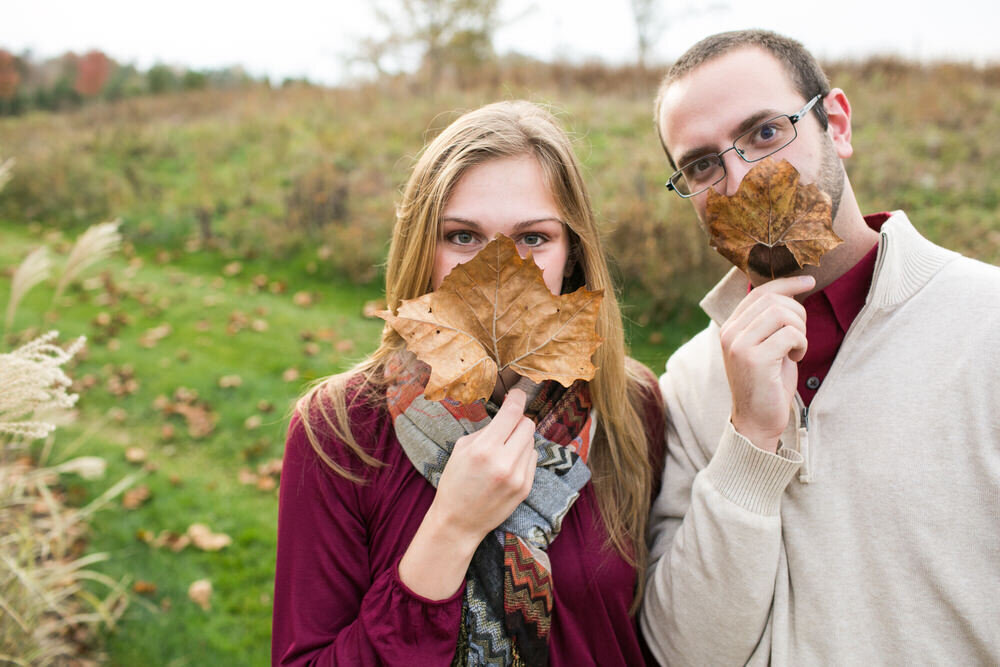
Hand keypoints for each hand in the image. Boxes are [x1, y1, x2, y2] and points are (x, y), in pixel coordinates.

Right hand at [399, 388, 536, 598]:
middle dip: (518, 421)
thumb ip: (486, 430)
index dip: (517, 398)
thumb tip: (507, 415)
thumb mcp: (461, 449)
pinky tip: (508, 465)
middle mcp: (504, 462)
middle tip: (507, 425)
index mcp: (484, 449)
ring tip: (503, 451)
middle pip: (528, 425)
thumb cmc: (455, 482)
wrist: (458, 522)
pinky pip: (532, 459)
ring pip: (532, 442)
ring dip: (520, 440)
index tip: (518, 393)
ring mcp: (519, 476)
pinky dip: (523, 456)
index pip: (512, 413)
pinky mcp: (526, 488)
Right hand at [719, 275, 813, 452]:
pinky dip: (801, 345)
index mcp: (730, 327)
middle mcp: (729, 332)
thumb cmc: (768, 384)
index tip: (810, 281)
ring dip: (800, 331)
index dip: (787, 283)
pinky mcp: (754, 359)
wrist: (756, 421)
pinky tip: (795, 359)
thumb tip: (792, 291)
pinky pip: (790, 335)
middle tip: (799, 338)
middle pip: (774, 300)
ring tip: (795, 350)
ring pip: (783, 314)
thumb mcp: (766, 346)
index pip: (760, 292)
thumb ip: (770, 322)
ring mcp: (739, 345)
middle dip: (798, 314)